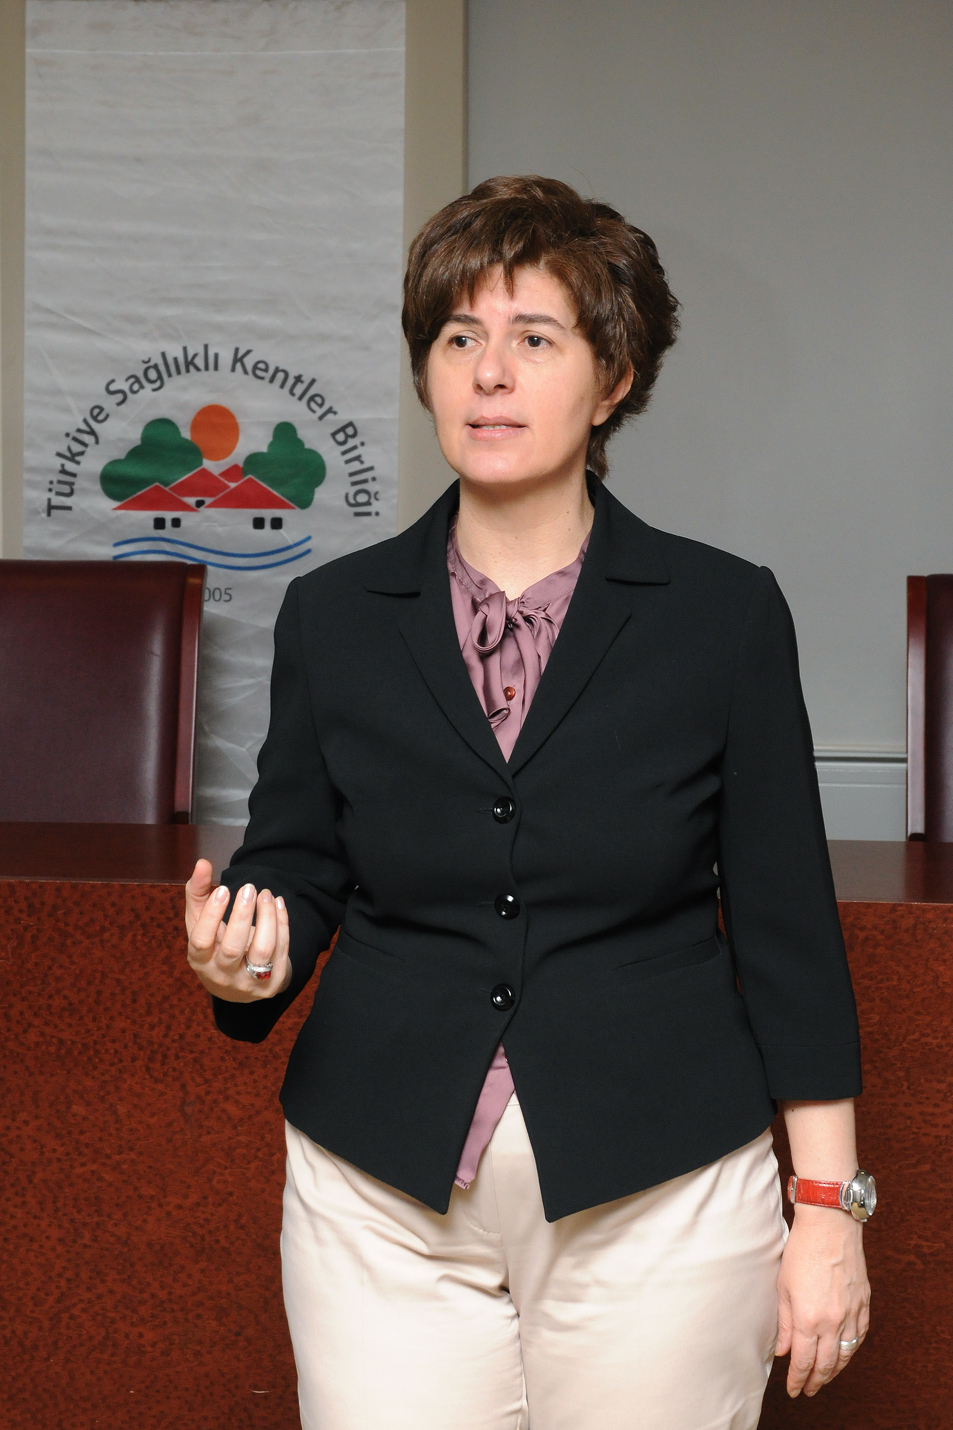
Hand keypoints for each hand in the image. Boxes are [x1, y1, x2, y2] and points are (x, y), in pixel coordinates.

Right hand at [185, 858, 291, 1001]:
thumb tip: (202, 863)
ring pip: (262, 950)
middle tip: (249, 887)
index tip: (223, 889)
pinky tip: (278, 903)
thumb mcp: (200, 922)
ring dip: (267, 917)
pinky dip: (282, 923)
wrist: (239, 984)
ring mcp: (249, 983)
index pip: (201, 941)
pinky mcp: (273, 983)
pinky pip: (281, 950)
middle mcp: (222, 976)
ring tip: (266, 894)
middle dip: (243, 915)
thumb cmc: (215, 944)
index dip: (212, 915)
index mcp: (200, 962)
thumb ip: (198, 893)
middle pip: (233, 948)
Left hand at [776, 1204, 870, 1397]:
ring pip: (845, 1355)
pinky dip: (851, 1351)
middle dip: (815, 1381)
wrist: (830, 1225)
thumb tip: (782, 1351)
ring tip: (823, 1378)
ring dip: (834, 1371)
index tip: (792, 1389)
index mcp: (807, 1318)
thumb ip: (783, 1322)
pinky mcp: (864, 1304)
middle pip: (825, 1364)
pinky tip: (844, 1354)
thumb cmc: (801, 1250)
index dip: (797, 1379)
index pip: (803, 1361)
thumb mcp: (783, 1286)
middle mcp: (832, 1322)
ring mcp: (851, 1314)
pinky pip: (859, 1337)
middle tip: (807, 1390)